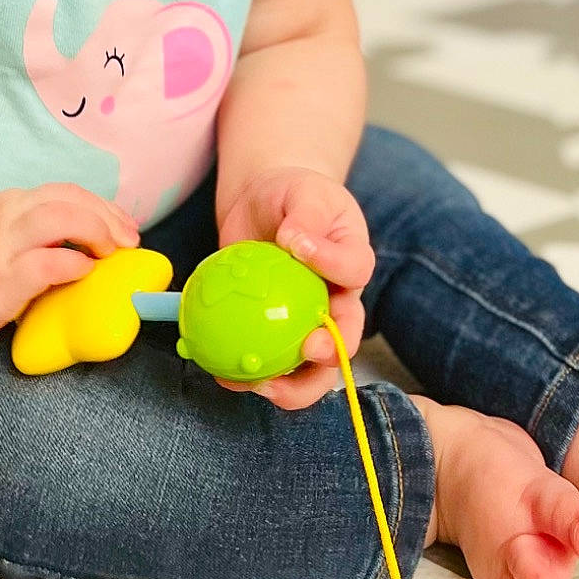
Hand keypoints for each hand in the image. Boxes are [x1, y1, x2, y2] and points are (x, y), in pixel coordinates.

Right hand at [0, 184, 137, 350]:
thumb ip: (13, 238)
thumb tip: (55, 254)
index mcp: (4, 208)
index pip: (62, 194)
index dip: (98, 206)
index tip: (120, 223)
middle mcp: (7, 218)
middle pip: (70, 198)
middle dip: (107, 215)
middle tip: (129, 238)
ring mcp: (3, 246)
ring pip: (61, 217)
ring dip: (95, 229)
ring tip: (112, 250)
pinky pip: (45, 264)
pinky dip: (71, 264)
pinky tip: (83, 271)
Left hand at [217, 165, 374, 408]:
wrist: (263, 204)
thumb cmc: (291, 193)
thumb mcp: (303, 192)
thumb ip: (305, 213)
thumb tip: (295, 239)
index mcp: (351, 261)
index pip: (356, 269)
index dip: (337, 268)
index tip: (303, 250)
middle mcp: (337, 301)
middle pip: (345, 341)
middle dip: (330, 356)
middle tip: (306, 351)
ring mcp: (306, 324)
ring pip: (310, 370)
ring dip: (290, 386)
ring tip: (259, 384)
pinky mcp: (275, 335)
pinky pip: (268, 363)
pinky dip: (249, 375)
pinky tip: (222, 373)